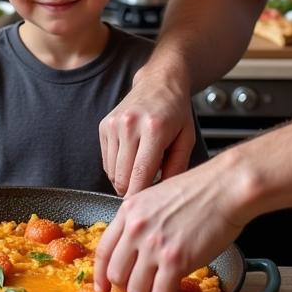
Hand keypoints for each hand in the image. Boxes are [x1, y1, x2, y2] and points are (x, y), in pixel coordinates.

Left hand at [92, 162, 245, 291]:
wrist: (225, 188)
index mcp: (128, 211)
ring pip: (136, 291)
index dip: (100, 275)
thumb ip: (141, 220)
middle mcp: (135, 228)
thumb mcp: (156, 197)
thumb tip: (135, 247)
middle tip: (144, 290)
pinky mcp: (175, 260)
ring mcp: (153, 245)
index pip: (103, 251)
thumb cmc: (199, 191)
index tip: (103, 288)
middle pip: (116, 275)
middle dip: (128, 289)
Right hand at [99, 72, 195, 194]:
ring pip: (112, 172)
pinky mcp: (104, 126)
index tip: (146, 209)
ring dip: (125, 180)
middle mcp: (130, 125)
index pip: (141, 174)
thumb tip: (162, 196)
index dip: (141, 197)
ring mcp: (114, 124)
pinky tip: (132, 160)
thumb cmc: (176, 112)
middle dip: (133, 192)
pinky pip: (106, 161)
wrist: (159, 82)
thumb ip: (177, 169)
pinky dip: (117, 168)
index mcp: (154, 129)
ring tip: (141, 173)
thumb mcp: (187, 140)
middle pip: (123, 177)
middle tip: (147, 192)